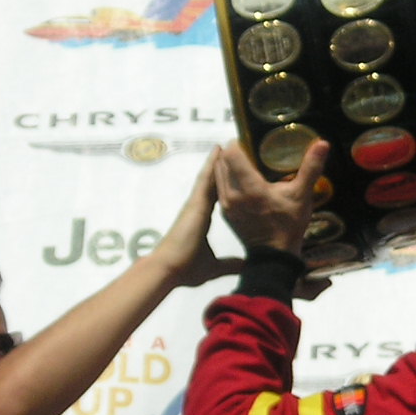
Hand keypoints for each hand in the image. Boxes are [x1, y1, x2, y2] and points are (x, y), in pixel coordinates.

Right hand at [150, 152, 239, 286]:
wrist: (170, 270)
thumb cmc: (187, 269)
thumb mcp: (215, 267)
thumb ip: (230, 265)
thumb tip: (245, 266)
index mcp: (203, 221)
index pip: (217, 199)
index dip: (223, 186)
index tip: (232, 175)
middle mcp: (198, 209)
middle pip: (212, 184)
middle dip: (220, 169)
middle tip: (231, 151)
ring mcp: (195, 205)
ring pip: (208, 178)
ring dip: (216, 161)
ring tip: (225, 144)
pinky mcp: (194, 204)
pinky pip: (204, 180)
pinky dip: (211, 165)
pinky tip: (218, 151)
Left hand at [215, 138, 330, 254]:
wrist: (275, 256)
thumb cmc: (289, 226)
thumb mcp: (302, 196)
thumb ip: (311, 168)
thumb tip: (322, 143)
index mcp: (250, 188)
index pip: (232, 154)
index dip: (238, 143)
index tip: (250, 141)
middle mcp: (233, 195)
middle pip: (222, 161)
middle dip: (233, 152)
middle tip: (249, 150)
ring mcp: (226, 205)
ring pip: (218, 174)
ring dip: (227, 165)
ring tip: (244, 163)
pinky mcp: (225, 213)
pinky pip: (219, 188)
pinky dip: (226, 179)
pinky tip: (241, 181)